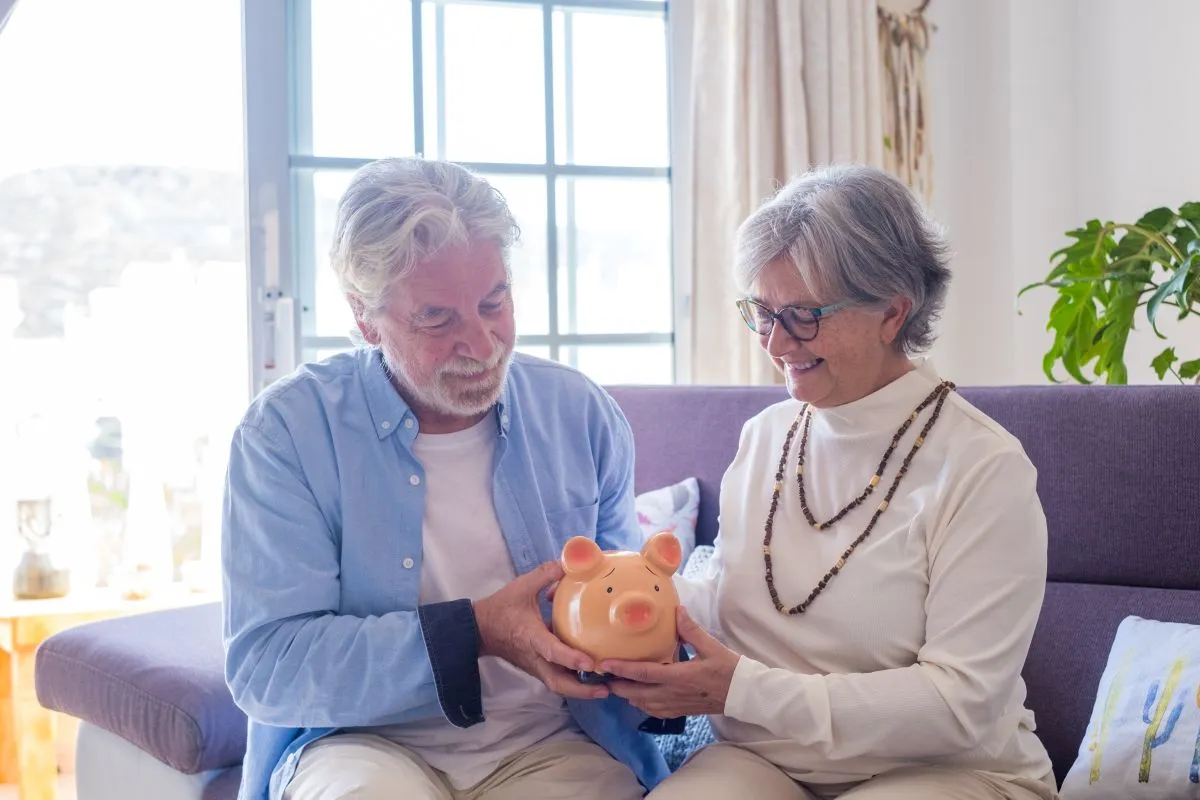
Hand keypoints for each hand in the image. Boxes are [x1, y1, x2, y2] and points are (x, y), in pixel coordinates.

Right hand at [473, 561, 607, 700]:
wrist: (478, 629)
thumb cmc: (501, 608)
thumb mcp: (521, 586)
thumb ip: (545, 574)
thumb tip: (570, 563)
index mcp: (531, 637)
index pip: (551, 651)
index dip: (570, 658)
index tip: (589, 663)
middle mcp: (534, 657)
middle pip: (558, 683)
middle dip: (582, 690)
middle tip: (606, 689)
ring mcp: (534, 666)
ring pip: (557, 685)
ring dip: (580, 690)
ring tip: (605, 688)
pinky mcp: (536, 668)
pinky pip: (555, 680)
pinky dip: (572, 683)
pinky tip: (590, 677)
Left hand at [601, 607, 738, 717]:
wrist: (743, 695)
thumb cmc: (729, 670)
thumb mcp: (711, 647)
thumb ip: (691, 629)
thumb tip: (677, 610)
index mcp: (678, 677)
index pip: (643, 674)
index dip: (622, 669)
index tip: (604, 664)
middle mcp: (672, 694)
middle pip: (635, 694)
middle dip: (617, 686)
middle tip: (602, 675)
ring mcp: (675, 705)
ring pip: (642, 704)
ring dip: (627, 695)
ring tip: (617, 682)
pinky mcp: (679, 711)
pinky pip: (653, 710)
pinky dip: (641, 703)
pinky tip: (638, 695)